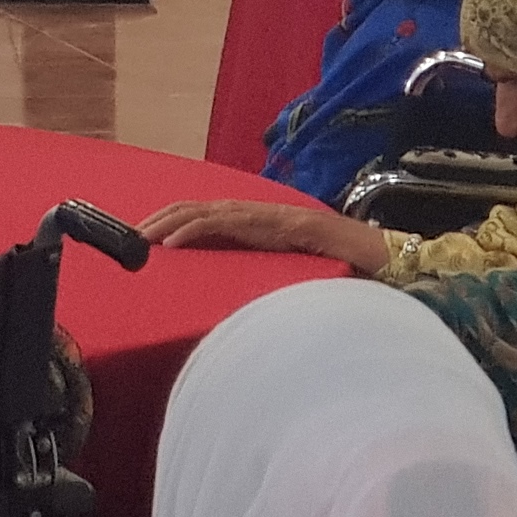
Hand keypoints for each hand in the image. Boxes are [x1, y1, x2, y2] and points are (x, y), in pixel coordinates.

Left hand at [137, 195, 395, 273]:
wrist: (390, 264)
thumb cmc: (342, 276)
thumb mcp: (288, 281)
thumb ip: (259, 284)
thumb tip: (231, 307)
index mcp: (261, 228)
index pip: (207, 218)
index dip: (173, 223)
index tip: (141, 240)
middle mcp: (264, 215)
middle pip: (200, 209)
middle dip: (161, 219)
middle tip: (126, 236)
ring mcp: (275, 216)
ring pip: (210, 211)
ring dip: (170, 222)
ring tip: (141, 236)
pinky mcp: (288, 223)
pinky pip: (235, 223)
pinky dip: (199, 229)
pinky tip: (174, 242)